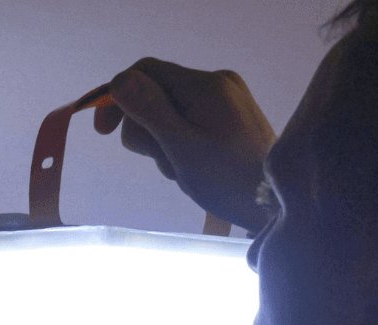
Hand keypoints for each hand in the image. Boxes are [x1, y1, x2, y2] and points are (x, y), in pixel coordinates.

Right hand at [95, 58, 275, 231]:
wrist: (274, 201)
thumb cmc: (226, 178)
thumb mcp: (180, 146)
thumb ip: (149, 110)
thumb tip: (119, 81)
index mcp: (204, 85)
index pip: (144, 71)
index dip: (117, 98)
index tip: (103, 133)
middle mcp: (216, 81)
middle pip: (155, 91)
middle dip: (145, 127)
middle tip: (160, 160)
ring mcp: (225, 97)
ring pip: (168, 108)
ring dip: (161, 139)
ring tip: (179, 167)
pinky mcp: (229, 113)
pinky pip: (187, 118)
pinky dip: (178, 140)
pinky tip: (190, 163)